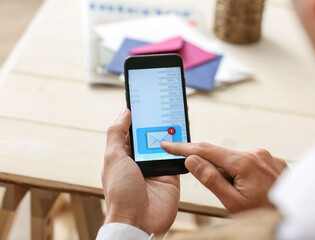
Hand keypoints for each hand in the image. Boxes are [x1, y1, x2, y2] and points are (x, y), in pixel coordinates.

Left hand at [102, 108, 179, 235]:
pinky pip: (178, 158)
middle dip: (158, 121)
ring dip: (171, 132)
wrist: (138, 221)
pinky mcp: (171, 175)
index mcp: (124, 155)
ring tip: (177, 114)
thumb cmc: (120, 192)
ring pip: (166, 144)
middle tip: (166, 104)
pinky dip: (182, 148)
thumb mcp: (113, 158)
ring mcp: (156, 167)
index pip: (132, 130)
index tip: (146, 100)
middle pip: (151, 135)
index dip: (139, 116)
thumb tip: (124, 112)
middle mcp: (140, 160)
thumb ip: (117, 134)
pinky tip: (186, 135)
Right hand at [162, 142, 286, 212]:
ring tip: (243, 194)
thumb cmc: (265, 213)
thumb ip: (211, 179)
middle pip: (220, 155)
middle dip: (213, 169)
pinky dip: (242, 172)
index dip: (183, 148)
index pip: (205, 150)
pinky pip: (248, 161)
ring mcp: (265, 155)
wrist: (295, 216)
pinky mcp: (271, 160)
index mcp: (244, 163)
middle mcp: (256, 153)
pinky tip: (251, 188)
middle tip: (224, 190)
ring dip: (230, 173)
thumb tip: (192, 159)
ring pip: (234, 160)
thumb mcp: (233, 202)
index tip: (168, 145)